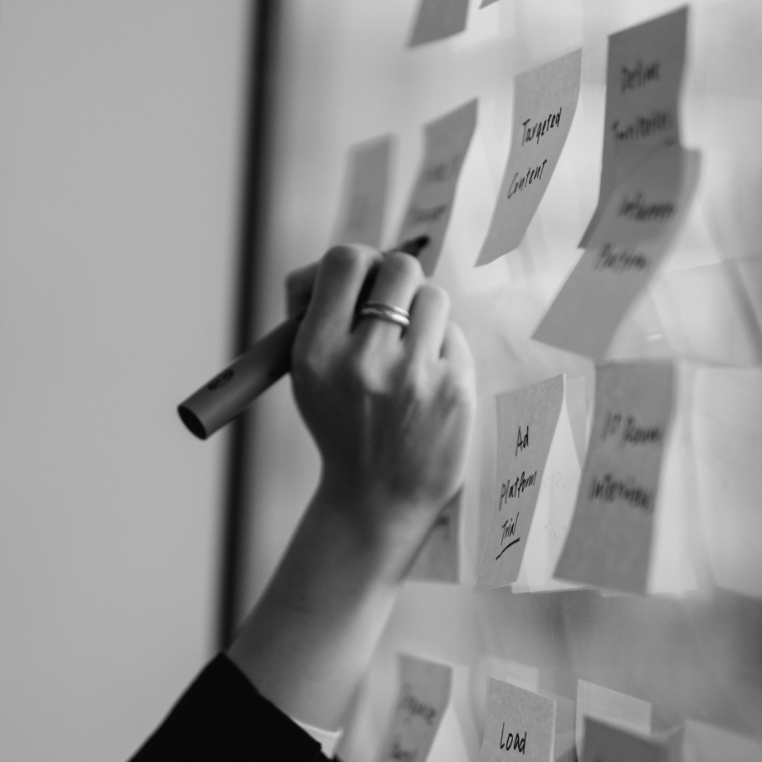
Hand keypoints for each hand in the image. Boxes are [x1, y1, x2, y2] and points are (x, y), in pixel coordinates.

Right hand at [225, 245, 473, 728]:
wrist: (376, 500)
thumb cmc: (342, 424)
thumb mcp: (307, 373)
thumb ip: (318, 311)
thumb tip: (347, 261)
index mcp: (317, 351)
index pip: (346, 261)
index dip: (358, 262)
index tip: (360, 281)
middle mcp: (364, 360)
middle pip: (399, 268)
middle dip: (398, 280)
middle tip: (392, 306)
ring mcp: (413, 375)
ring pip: (433, 297)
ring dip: (423, 315)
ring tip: (410, 351)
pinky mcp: (454, 388)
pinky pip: (454, 335)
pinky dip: (442, 349)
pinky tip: (427, 383)